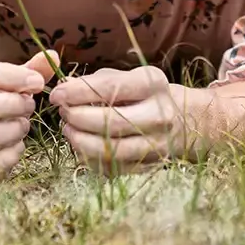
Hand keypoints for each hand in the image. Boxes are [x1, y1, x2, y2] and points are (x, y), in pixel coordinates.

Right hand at [0, 51, 58, 183]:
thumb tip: (53, 55)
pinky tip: (18, 147)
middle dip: (10, 105)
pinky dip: (8, 157)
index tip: (38, 82)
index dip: (11, 76)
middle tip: (30, 107)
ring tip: (24, 127)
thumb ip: (25, 73)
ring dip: (10, 131)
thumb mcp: (3, 86)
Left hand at [51, 68, 244, 172]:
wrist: (189, 121)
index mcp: (152, 84)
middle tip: (63, 113)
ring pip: (111, 150)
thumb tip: (64, 90)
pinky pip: (113, 167)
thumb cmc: (146, 94)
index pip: (110, 88)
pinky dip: (90, 158)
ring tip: (68, 129)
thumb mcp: (128, 77)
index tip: (56, 94)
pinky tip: (83, 146)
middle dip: (77, 118)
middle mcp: (159, 114)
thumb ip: (96, 81)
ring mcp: (157, 143)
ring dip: (80, 141)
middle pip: (110, 122)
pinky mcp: (150, 165)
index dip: (77, 92)